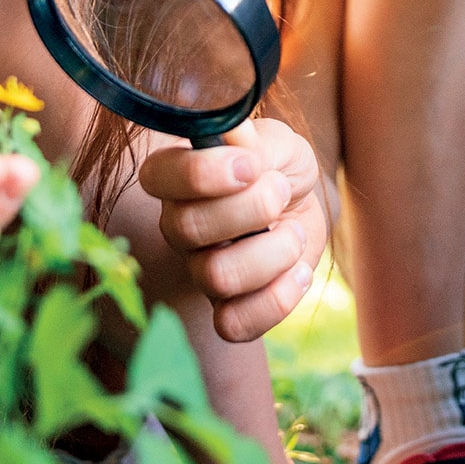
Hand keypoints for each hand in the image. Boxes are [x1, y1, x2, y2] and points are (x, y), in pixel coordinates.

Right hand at [137, 118, 326, 342]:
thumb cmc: (281, 168)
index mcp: (177, 176)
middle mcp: (178, 225)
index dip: (202, 173)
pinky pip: (234, 325)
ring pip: (216, 277)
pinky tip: (299, 272)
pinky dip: (277, 299)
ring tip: (294, 233)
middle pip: (188, 228)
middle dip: (251, 207)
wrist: (307, 208)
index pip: (157, 176)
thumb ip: (255, 142)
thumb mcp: (278, 143)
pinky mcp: (228, 310)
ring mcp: (200, 270)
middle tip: (281, 190)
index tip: (250, 165)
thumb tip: (233, 138)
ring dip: (274, 252)